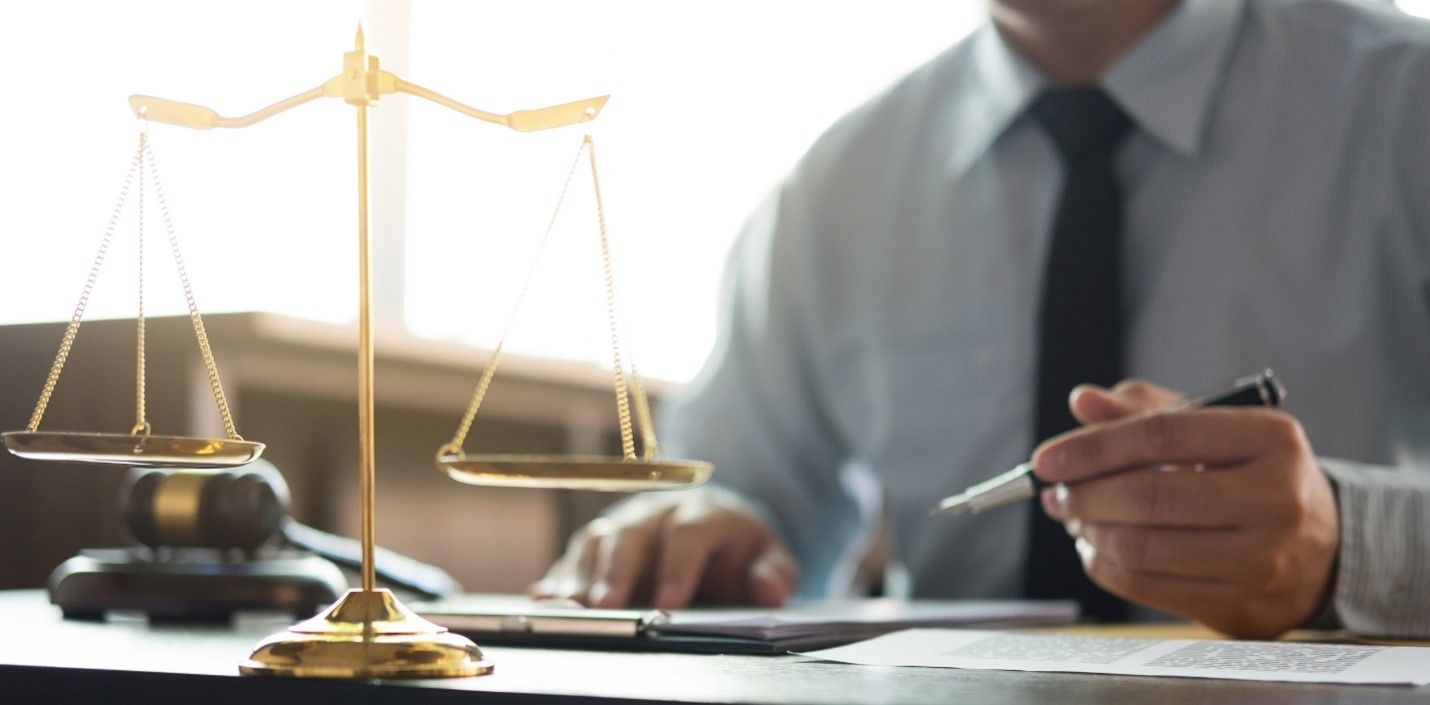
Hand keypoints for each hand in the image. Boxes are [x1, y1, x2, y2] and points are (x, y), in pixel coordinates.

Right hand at [529, 491, 797, 608]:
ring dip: (582, 575)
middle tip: (607, 607)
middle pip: (632, 534)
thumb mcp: (769, 558)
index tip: (670, 604)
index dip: (679, 567)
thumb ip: (774, 573)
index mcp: (704, 512)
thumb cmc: (740, 550)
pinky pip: (574, 557)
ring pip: (597, 541)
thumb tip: (767, 588)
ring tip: (571, 607)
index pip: (690, 532)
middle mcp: (657, 513)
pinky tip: (542, 598)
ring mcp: (624, 526)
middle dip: (617, 571)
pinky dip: (558, 577)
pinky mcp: (600, 546)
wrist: (715, 528)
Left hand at [1034, 380, 1339, 638]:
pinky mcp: (1242, 607)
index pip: (1161, 434)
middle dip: (1083, 494)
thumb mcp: (1217, 429)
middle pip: (1147, 496)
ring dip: (1089, 531)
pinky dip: (1104, 566)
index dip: (1092, 447)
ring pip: (1141, 547)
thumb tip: (1082, 401)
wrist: (1326, 548)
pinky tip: (1096, 548)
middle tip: (1056, 492)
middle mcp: (1276, 499)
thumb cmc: (1254, 476)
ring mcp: (1263, 559)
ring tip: (1074, 516)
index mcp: (1272, 439)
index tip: (1046, 459)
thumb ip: (1147, 411)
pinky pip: (1146, 588)